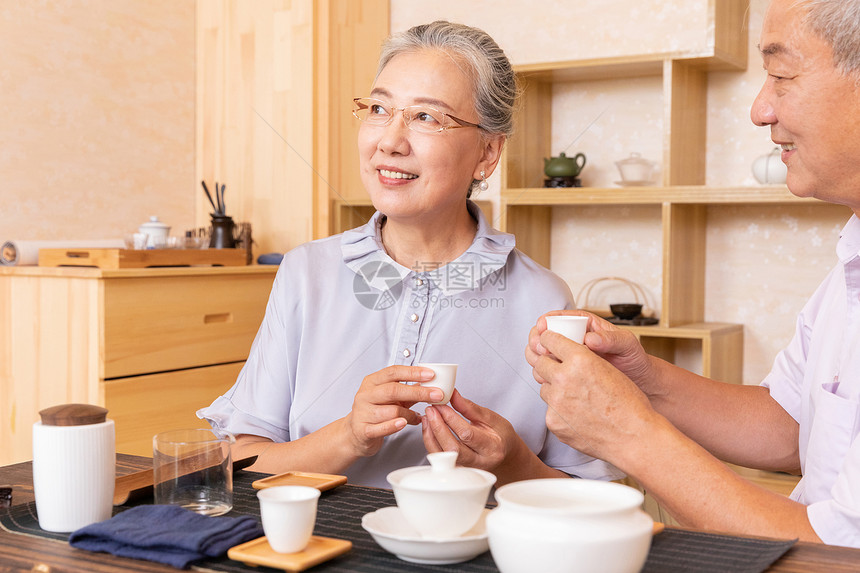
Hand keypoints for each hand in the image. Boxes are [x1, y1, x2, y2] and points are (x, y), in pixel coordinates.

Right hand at [345, 365, 442, 457]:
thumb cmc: (375, 412)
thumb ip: (407, 390)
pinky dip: (396, 426)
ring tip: (419, 416)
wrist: (354, 434)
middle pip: (393, 390)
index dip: (413, 372)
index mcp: (372, 382)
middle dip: (418, 392)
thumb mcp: (390, 398)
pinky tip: (406, 423)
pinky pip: (382, 428)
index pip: (393, 372)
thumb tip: (430, 381)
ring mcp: (362, 412)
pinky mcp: (363, 430)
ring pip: (392, 410)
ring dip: (410, 414)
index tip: (431, 374)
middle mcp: (365, 395)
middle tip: (437, 394)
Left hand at [421, 390, 514, 472]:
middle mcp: (480, 462)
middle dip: (438, 427)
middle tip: (431, 409)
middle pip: (453, 448)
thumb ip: (470, 408)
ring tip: (427, 417)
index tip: (442, 404)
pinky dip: (431, 442)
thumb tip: (453, 395)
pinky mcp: (457, 469)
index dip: (451, 418)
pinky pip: (439, 458)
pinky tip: (429, 428)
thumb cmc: (500, 435)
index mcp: (492, 448)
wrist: (505, 455)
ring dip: (431, 435)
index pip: (467, 434)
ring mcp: (467, 468)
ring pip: (443, 455)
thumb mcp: (492, 418)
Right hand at [526, 310, 657, 395]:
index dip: (545, 322)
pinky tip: (548, 378)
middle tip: (540, 349)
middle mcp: (573, 339)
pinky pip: (548, 371)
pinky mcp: (567, 373)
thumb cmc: (634, 358)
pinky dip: (542, 373)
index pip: (558, 317)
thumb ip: (611, 339)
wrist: (638, 381)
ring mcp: (568, 357)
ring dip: (536, 357)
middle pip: (544, 335)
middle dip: (536, 340)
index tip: (542, 329)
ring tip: (542, 363)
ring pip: (541, 353)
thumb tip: (590, 338)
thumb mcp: (627, 344)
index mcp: (585, 325)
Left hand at [534, 329, 654, 461]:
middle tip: (560, 372)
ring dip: (555, 389)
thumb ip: (583, 359)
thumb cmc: (628, 405)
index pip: (549, 340)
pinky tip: (578, 415)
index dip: (549, 340)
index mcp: (580, 359)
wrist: (633, 437)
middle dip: (548, 365)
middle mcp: (564, 378)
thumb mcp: (608, 369)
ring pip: (544, 387)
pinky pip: (550, 410)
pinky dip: (560, 411)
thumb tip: (565, 354)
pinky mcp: (553, 421)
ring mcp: (556, 401)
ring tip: (576, 398)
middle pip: (540, 363)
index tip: (548, 343)